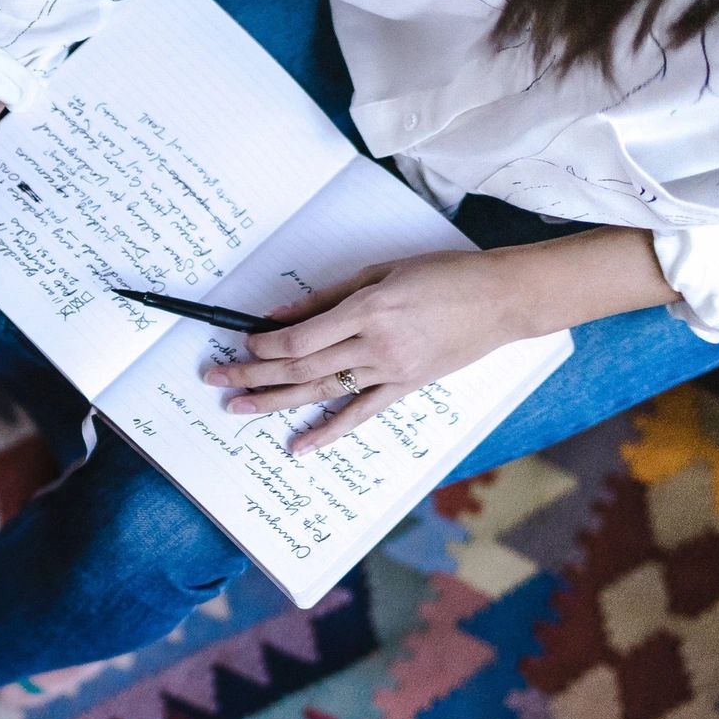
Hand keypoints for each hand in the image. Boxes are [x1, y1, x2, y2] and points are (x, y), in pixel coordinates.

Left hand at [200, 249, 528, 452]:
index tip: (242, 344)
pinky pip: (361, 414)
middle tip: (216, 379)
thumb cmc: (444, 274)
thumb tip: (281, 316)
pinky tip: (300, 445)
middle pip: (300, 368)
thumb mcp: (380, 272)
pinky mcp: (406, 387)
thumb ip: (327, 297)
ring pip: (322, 392)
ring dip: (275, 402)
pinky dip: (328, 432)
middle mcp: (375, 345)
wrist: (502, 298)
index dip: (265, 345)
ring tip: (238, 408)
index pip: (299, 339)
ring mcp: (391, 371)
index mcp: (367, 311)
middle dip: (253, 374)